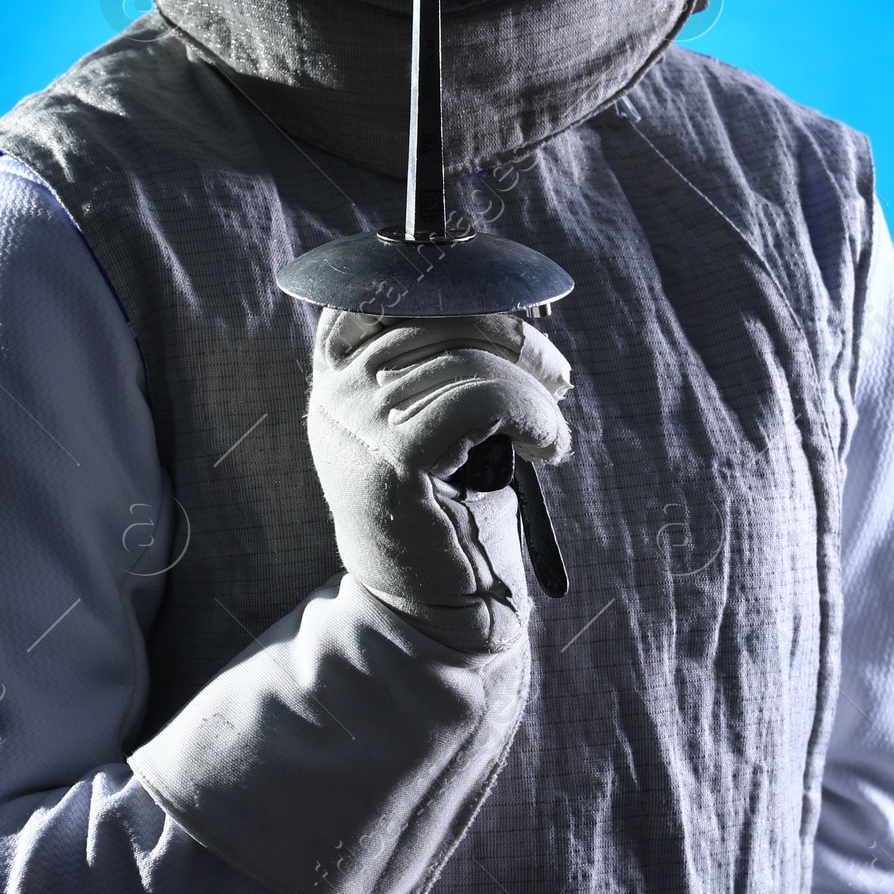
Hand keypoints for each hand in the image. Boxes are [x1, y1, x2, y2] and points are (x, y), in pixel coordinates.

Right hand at [307, 309, 571, 653]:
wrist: (435, 618)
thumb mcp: (435, 423)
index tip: (511, 299)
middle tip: (557, 375)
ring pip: (471, 358)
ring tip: (552, 430)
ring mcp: (357, 425)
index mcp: (336, 379)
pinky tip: (548, 448)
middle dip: (514, 333)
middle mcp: (336, 395)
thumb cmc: (449, 517)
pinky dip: (532, 414)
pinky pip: (483, 399)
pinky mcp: (394, 460)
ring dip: (535, 389)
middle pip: (438, 312)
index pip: (384, 285)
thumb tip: (507, 298)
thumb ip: (443, 360)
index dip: (451, 276)